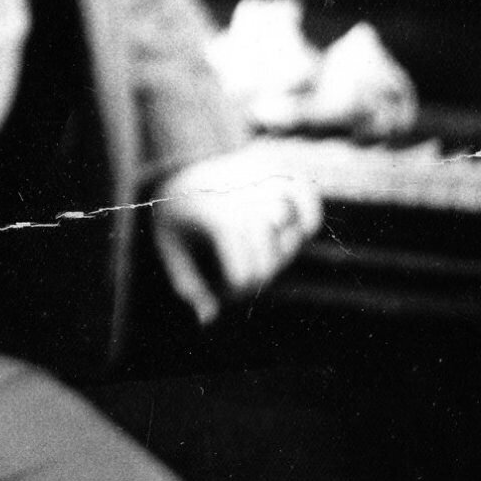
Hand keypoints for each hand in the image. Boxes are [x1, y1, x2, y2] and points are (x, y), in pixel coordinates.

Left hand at [153, 144, 322, 324]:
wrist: (181, 160)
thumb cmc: (176, 213)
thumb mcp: (168, 247)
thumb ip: (187, 285)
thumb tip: (207, 320)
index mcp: (215, 216)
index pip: (247, 272)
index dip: (238, 292)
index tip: (223, 292)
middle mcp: (245, 196)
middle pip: (273, 259)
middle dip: (259, 278)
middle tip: (241, 276)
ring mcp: (266, 178)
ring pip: (295, 232)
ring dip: (283, 252)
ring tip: (260, 252)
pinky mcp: (281, 168)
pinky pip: (311, 198)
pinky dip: (309, 218)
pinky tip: (292, 230)